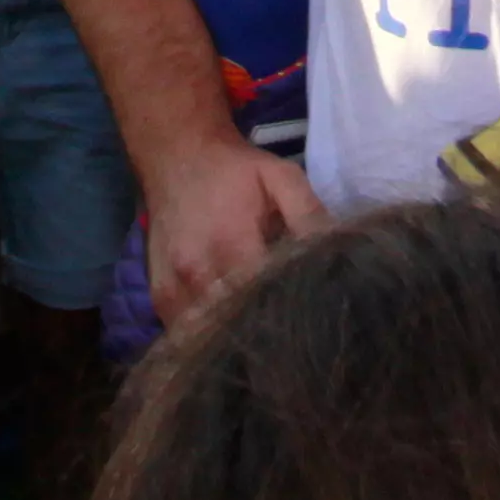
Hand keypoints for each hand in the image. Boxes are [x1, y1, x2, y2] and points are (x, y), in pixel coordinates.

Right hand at [132, 135, 325, 322]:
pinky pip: (184, 333)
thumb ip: (308, 214)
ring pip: (208, 338)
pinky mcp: (160, 297)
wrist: (176, 154)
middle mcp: (196, 273)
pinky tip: (230, 337)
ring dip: (235, 341)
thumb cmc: (234, 170)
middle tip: (295, 339)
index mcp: (230, 243)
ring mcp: (172, 289)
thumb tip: (339, 251)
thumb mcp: (281, 177)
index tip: (313, 321)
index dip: (292, 312)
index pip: (266, 298)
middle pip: (237, 325)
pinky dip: (208, 339)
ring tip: (265, 344)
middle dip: (266, 334)